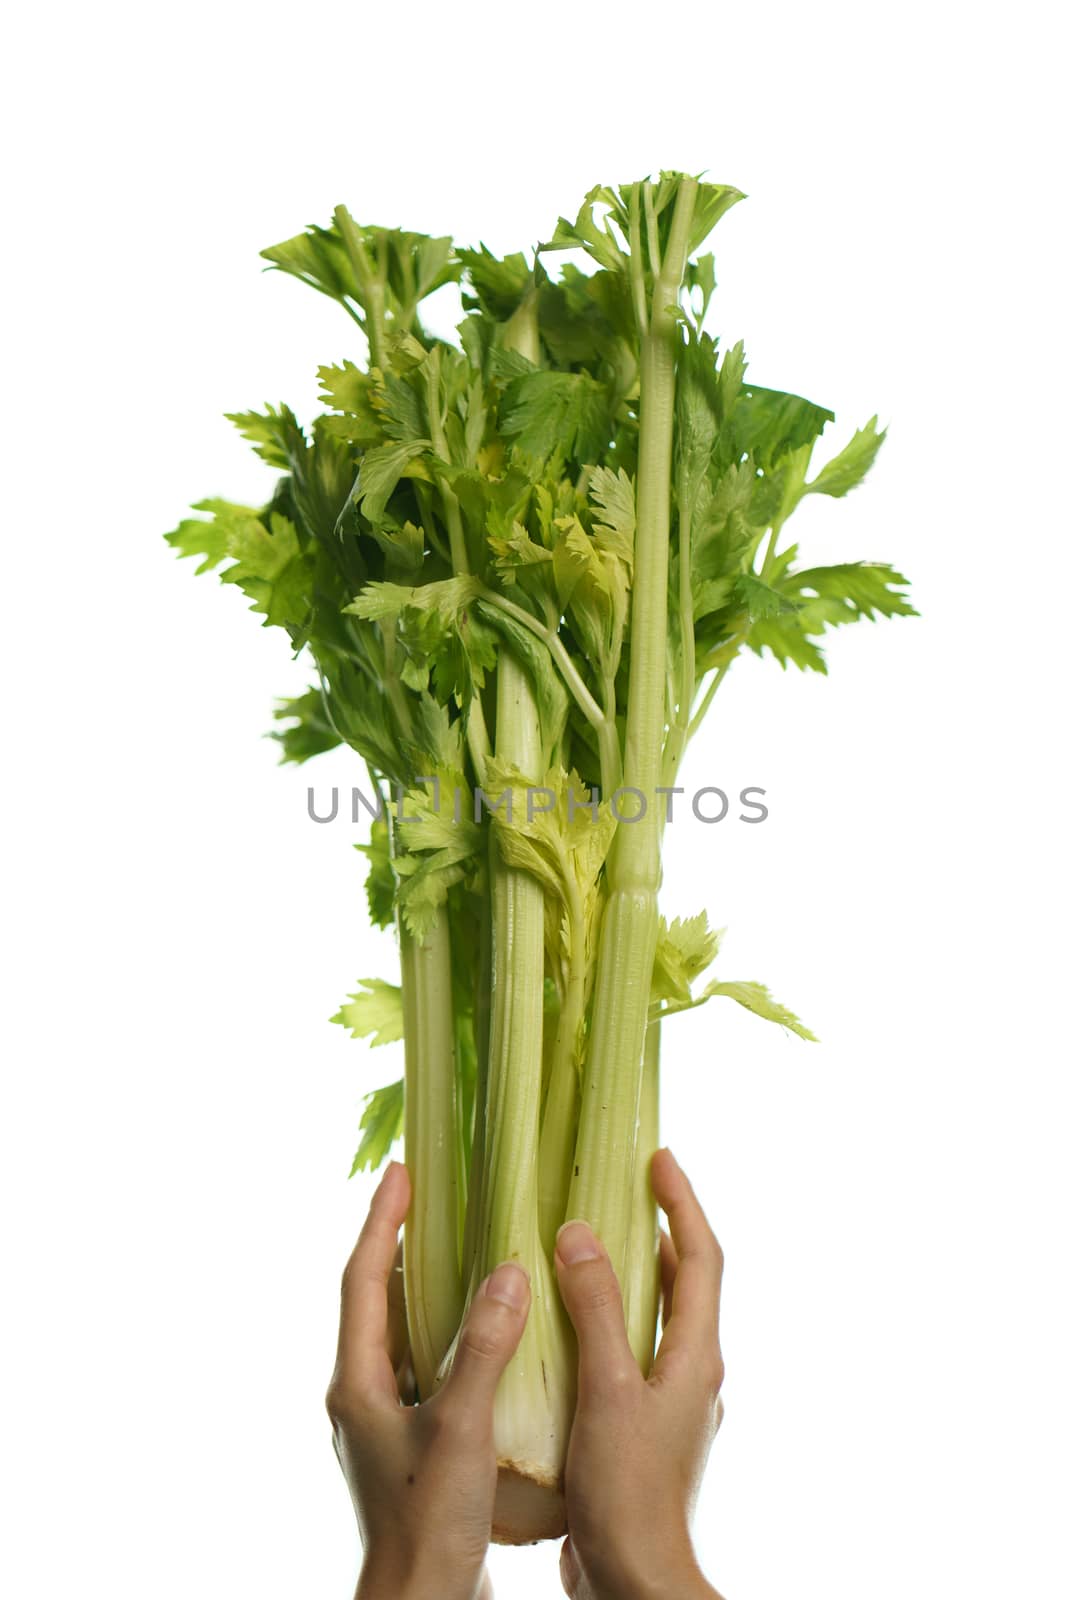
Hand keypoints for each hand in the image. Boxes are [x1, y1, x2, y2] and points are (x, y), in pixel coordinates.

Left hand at [326, 1162, 530, 1599]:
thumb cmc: (430, 1523)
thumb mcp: (462, 1429)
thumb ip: (484, 1349)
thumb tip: (506, 1271)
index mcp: (356, 1382)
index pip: (364, 1280)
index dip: (382, 1221)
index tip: (402, 1171)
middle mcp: (360, 1395)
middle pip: (377, 1301)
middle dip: (401, 1244)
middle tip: (432, 1195)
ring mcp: (383, 1422)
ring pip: (402, 1335)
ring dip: (427, 1288)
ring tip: (463, 1247)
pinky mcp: (411, 1446)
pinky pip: (425, 1367)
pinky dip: (450, 1335)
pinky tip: (488, 1333)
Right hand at [554, 1148, 725, 1599]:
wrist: (636, 1583)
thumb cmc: (627, 1493)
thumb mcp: (607, 1391)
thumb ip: (597, 1310)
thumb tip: (580, 1232)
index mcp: (697, 1356)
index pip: (700, 1257)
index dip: (683, 1202)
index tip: (659, 1157)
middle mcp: (692, 1374)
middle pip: (685, 1282)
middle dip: (660, 1228)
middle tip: (622, 1186)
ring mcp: (670, 1405)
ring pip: (656, 1320)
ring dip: (631, 1275)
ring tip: (587, 1243)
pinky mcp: (642, 1431)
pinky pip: (630, 1354)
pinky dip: (607, 1323)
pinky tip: (565, 1328)